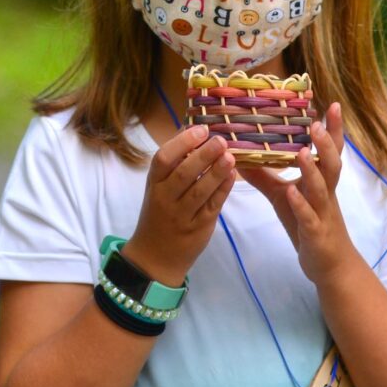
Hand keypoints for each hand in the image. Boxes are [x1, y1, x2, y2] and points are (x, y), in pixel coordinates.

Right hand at [124, 125, 235, 285]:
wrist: (154, 257)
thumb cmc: (159, 214)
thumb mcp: (158, 188)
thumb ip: (174, 164)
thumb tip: (192, 129)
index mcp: (154, 184)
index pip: (163, 159)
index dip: (182, 142)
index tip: (201, 130)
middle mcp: (165, 199)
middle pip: (184, 173)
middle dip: (204, 155)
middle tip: (221, 140)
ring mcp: (182, 215)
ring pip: (200, 191)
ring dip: (217, 172)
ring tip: (230, 156)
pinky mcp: (199, 227)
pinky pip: (213, 205)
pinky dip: (223, 189)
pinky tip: (232, 175)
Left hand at [243, 103, 358, 284]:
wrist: (329, 265)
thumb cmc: (307, 225)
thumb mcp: (283, 196)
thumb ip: (264, 175)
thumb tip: (239, 155)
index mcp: (321, 181)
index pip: (330, 151)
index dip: (334, 130)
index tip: (334, 104)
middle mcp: (326, 193)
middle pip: (331, 164)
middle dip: (326, 144)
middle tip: (316, 123)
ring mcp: (322, 213)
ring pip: (322, 189)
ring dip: (311, 170)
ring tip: (300, 152)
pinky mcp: (315, 233)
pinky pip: (309, 218)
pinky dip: (301, 205)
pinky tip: (292, 193)